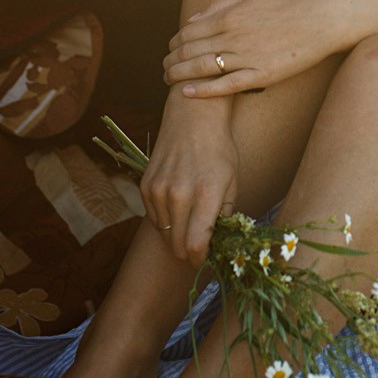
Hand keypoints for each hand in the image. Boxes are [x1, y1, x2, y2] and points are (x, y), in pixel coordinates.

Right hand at [140, 91, 238, 267]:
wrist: (192, 118)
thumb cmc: (219, 149)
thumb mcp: (232, 181)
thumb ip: (226, 215)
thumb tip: (220, 243)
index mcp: (206, 193)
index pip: (196, 244)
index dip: (200, 258)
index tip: (204, 259)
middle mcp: (179, 194)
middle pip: (177, 245)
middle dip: (188, 252)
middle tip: (198, 247)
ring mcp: (159, 190)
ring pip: (164, 234)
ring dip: (175, 237)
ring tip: (189, 226)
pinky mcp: (145, 186)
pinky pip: (153, 218)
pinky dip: (164, 221)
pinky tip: (177, 209)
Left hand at [164, 0, 352, 97]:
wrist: (326, 15)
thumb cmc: (291, 1)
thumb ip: (221, 5)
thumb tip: (194, 19)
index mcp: (229, 15)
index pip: (189, 32)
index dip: (175, 42)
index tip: (171, 49)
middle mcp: (233, 35)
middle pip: (190, 51)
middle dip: (172, 60)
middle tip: (164, 68)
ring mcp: (247, 56)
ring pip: (202, 68)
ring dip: (179, 75)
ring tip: (168, 80)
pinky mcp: (262, 74)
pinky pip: (226, 86)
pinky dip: (203, 90)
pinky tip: (186, 92)